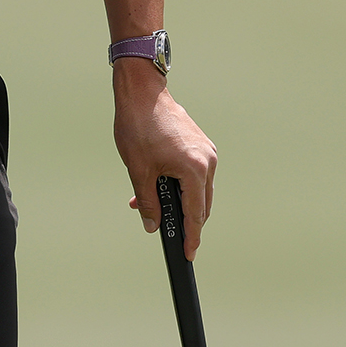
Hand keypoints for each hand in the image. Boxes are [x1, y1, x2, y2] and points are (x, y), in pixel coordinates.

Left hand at [114, 62, 217, 258]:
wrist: (142, 92)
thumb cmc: (139, 126)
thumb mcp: (139, 169)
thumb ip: (148, 201)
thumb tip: (152, 225)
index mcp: (195, 169)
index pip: (196, 214)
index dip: (192, 237)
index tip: (189, 254)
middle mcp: (207, 161)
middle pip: (200, 204)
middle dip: (183, 219)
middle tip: (166, 232)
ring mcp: (206, 151)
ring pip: (197, 189)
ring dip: (178, 200)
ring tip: (148, 204)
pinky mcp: (200, 144)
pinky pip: (194, 173)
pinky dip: (179, 183)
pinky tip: (156, 184)